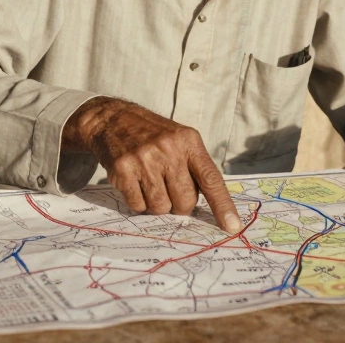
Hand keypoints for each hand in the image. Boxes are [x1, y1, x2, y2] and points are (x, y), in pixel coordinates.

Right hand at [62, 97, 241, 232]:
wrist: (112, 119)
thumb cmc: (152, 134)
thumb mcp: (180, 139)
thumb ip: (194, 167)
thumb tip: (209, 206)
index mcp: (188, 141)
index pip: (211, 179)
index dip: (223, 205)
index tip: (232, 226)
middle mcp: (168, 149)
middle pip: (185, 201)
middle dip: (179, 205)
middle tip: (169, 190)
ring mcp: (144, 159)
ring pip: (161, 207)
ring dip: (157, 204)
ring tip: (150, 184)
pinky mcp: (123, 170)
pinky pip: (138, 206)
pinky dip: (138, 202)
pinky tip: (135, 184)